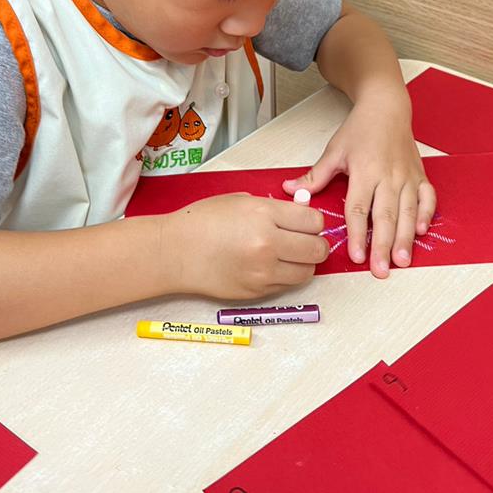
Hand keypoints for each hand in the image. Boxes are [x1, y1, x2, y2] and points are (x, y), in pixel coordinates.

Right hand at [161, 194, 328, 299]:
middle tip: (307, 241)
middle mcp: (267, 243)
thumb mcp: (240, 201)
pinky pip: (287, 285)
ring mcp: (263, 270)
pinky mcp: (257, 291)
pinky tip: (270, 266)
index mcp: (264, 214)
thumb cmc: (202, 222)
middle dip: (317, 244)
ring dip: (304, 263)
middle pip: (317, 249)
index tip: (307, 223)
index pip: (314, 221)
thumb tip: (300, 216)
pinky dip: (285, 276)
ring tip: (289, 255)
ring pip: (307, 271)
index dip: (313, 222)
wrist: (175, 252)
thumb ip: (274, 208)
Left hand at [282, 93, 435, 278]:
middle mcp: (388, 176)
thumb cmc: (361, 129)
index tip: (356, 256)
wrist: (387, 108)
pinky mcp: (420, 175)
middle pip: (385, 216)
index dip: (356, 234)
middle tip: (381, 270)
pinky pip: (427, 198)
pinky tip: (421, 232)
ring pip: (408, 212)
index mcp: (365, 171)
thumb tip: (290, 189)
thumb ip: (315, 175)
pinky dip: (426, 214)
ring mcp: (407, 177)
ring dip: (405, 238)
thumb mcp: (334, 151)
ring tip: (402, 261)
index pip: (359, 209)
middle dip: (383, 245)